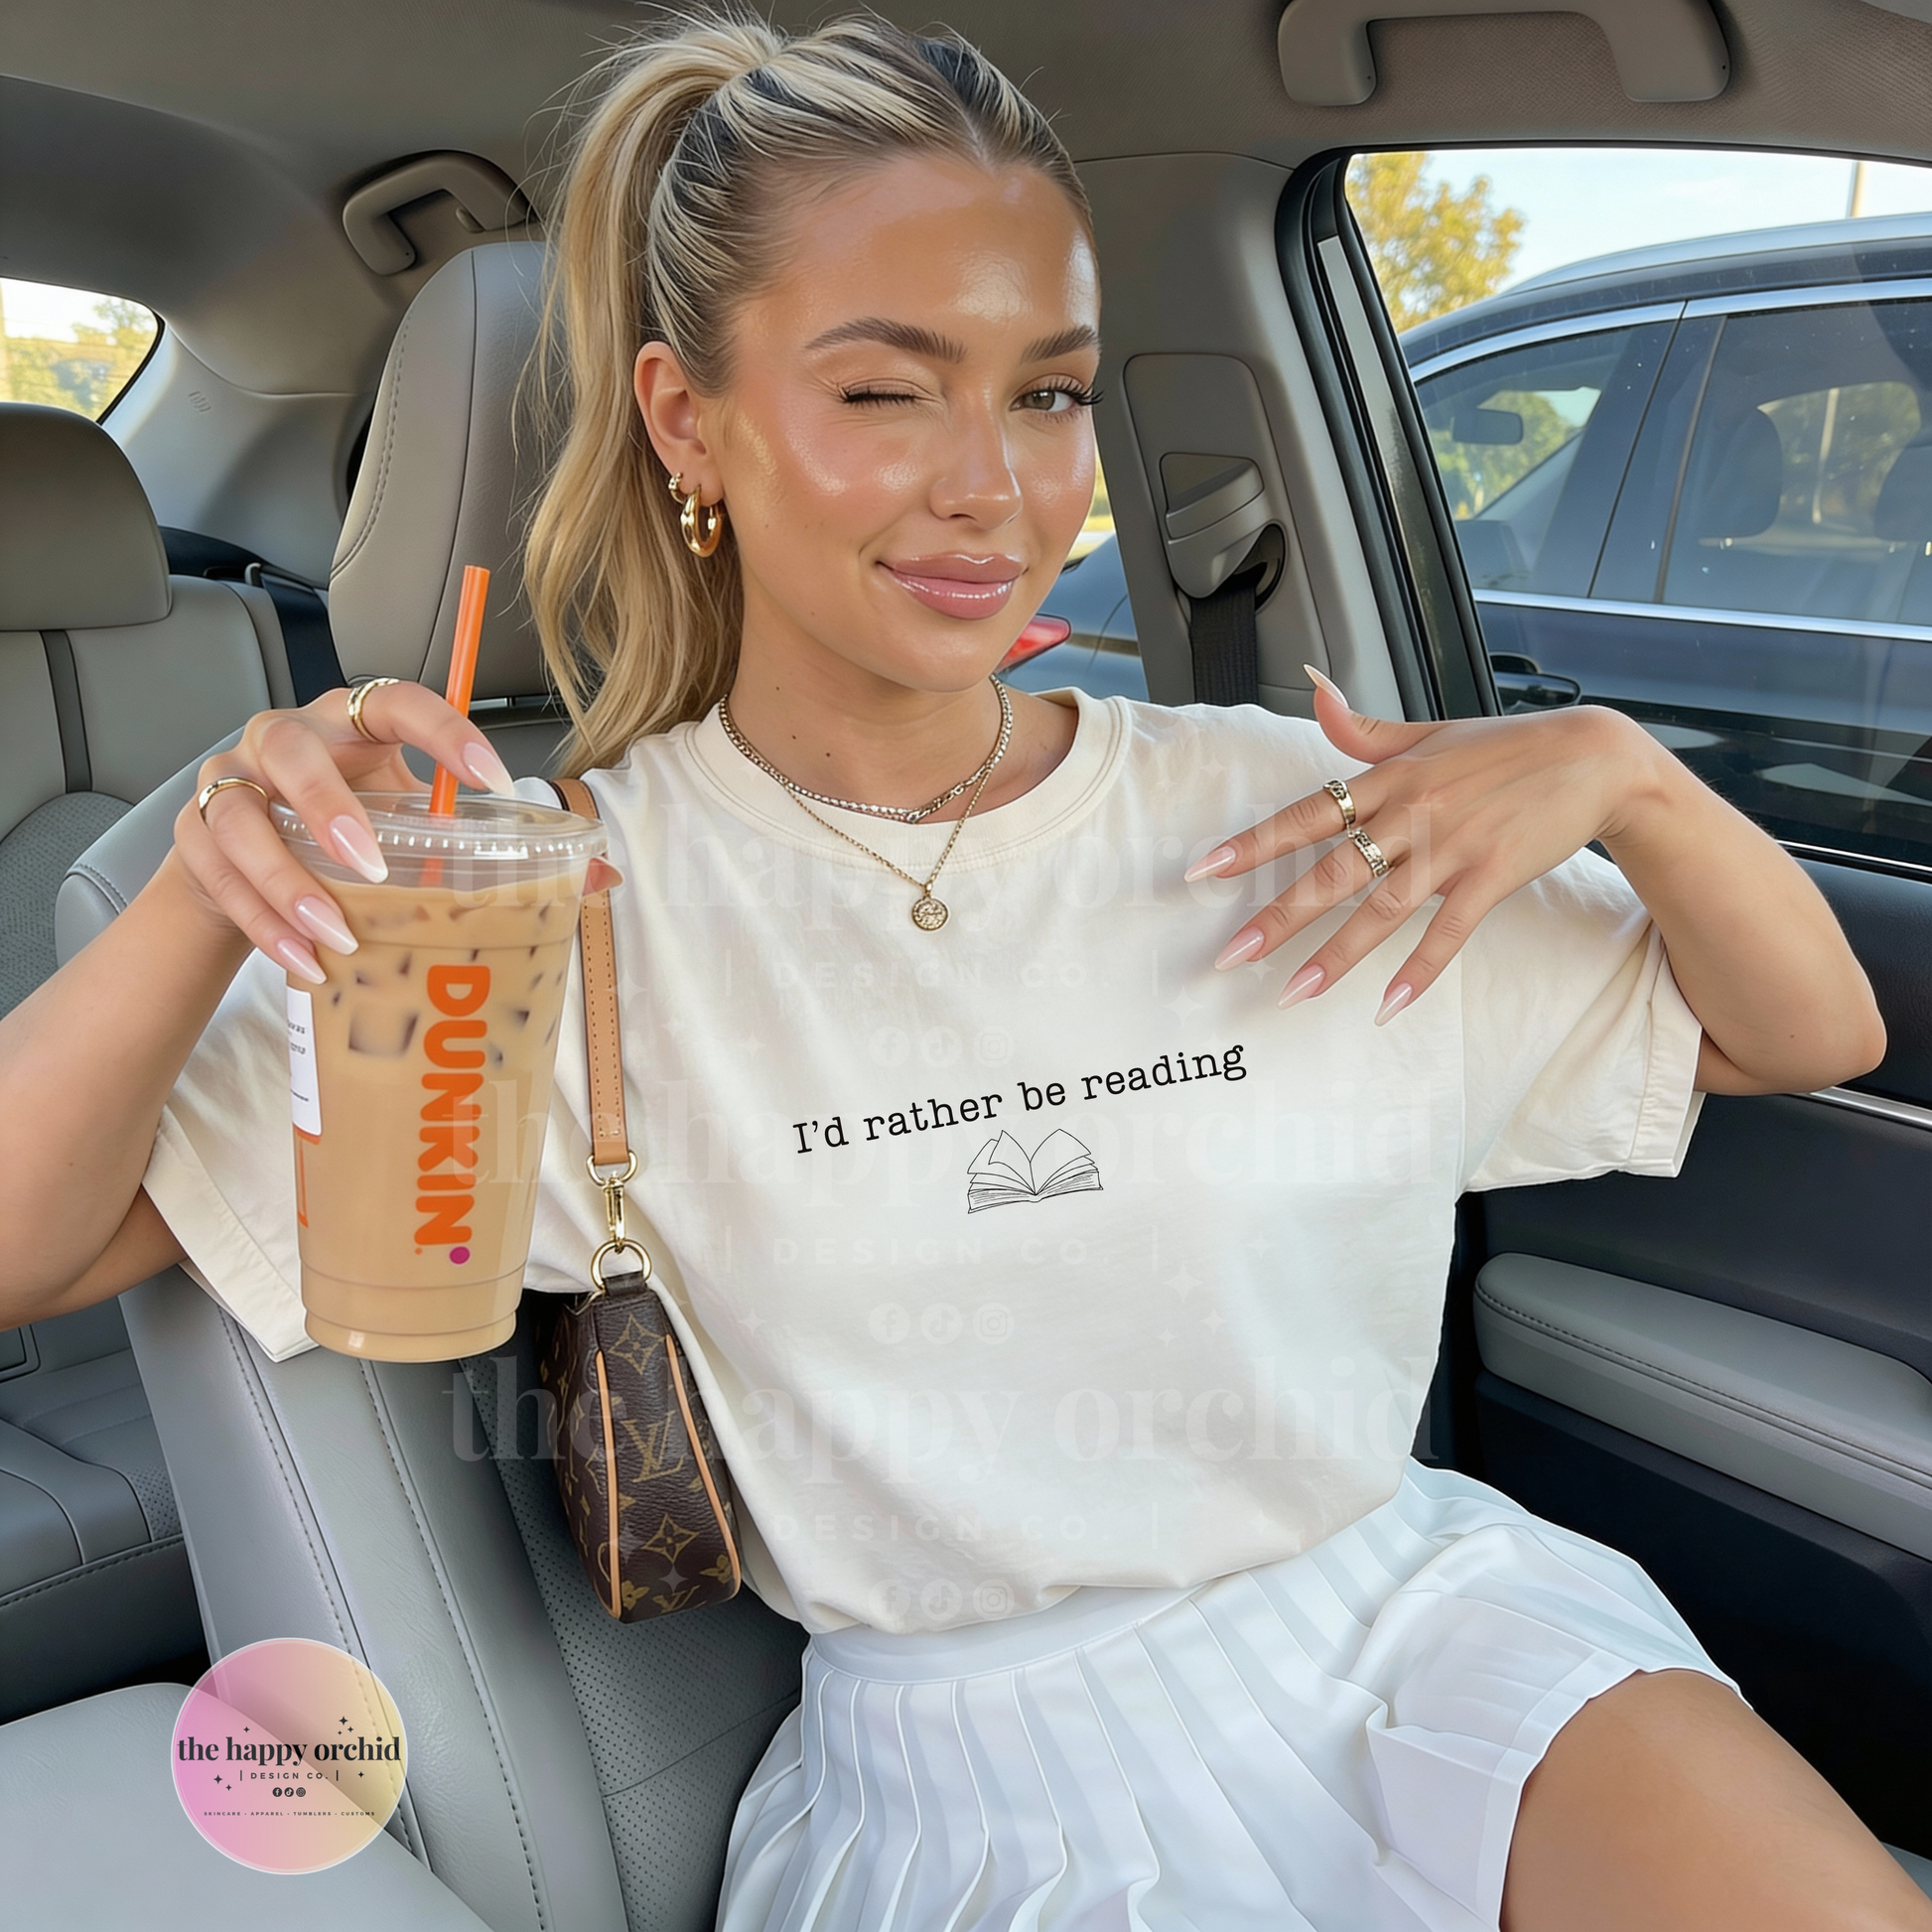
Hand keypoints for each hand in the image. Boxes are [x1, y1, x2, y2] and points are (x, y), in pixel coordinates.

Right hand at [173, 681, 516, 983]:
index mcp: (345, 722)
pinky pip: (221, 877)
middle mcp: (279, 738)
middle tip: (370, 866)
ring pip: (240, 820)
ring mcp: (226, 781)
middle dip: (328, 807)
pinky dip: (265, 923)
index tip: (494, 780)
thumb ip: (440, 828)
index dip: (446, 732)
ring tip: (336, 935)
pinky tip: (304, 957)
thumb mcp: (389, 811)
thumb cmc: (331, 825)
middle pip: (291, 752)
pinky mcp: (194, 833)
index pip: (397, 702)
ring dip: (288, 883)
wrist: (239, 854)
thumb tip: (543, 875)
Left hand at [1186, 668, 1668, 1021]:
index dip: (1252, 843)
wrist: (1593, 758)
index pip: (1305, 814)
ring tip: (1292, 994)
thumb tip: (1314, 690)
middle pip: (1331, 872)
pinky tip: (1387, 1005)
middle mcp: (1411, 815)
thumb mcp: (1427, 732)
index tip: (1203, 870)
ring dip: (1335, 956)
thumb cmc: (1504, 747)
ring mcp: (1451, 850)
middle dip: (1276, 916)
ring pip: (1380, 910)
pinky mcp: (1490, 879)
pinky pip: (1448, 934)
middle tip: (1229, 956)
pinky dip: (1419, 970)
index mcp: (1389, 779)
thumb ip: (1362, 729)